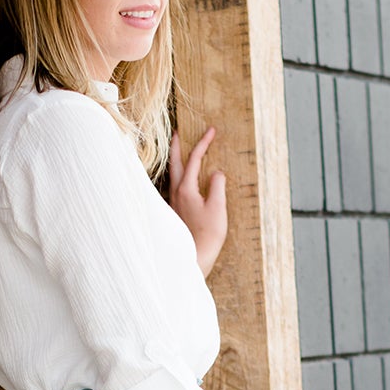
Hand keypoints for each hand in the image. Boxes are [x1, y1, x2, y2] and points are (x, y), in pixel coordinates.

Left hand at [168, 125, 227, 275]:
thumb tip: (216, 173)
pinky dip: (177, 177)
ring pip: (172, 176)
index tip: (211, 130)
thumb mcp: (218, 208)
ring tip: (178, 153)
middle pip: (174, 164)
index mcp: (185, 189)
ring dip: (175, 161)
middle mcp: (175, 194)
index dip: (203, 143)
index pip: (194, 159)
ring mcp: (173, 203)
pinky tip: (182, 181)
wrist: (193, 259)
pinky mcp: (174, 213)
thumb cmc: (207, 236)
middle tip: (178, 132)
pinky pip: (174, 188)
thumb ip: (217, 186)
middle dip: (177, 146)